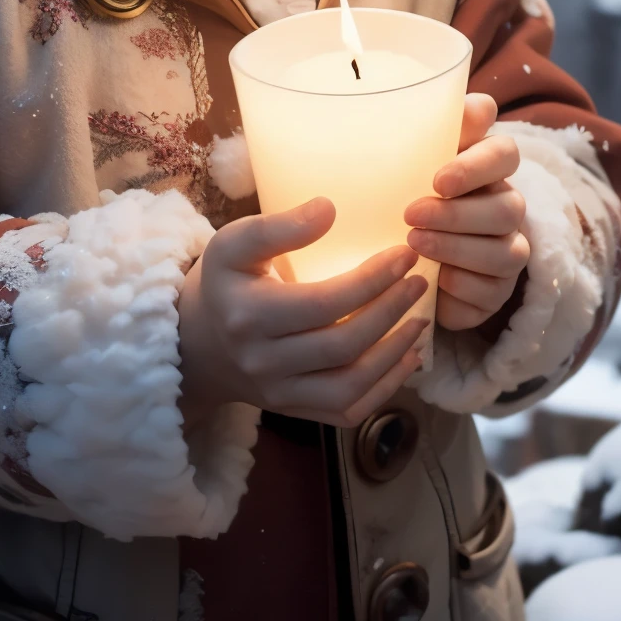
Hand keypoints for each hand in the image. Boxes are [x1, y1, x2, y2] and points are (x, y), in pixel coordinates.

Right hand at [178, 198, 427, 429]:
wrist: (199, 341)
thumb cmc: (226, 281)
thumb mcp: (236, 242)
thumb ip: (280, 226)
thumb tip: (329, 210)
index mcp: (249, 315)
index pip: (323, 303)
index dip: (371, 281)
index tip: (403, 255)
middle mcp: (263, 362)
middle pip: (342, 344)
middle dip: (390, 312)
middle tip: (419, 281)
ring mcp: (280, 394)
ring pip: (350, 386)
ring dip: (394, 353)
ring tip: (421, 319)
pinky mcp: (295, 411)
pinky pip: (348, 410)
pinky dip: (385, 387)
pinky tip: (408, 357)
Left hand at [403, 93, 529, 331]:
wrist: (400, 253)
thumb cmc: (408, 190)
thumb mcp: (412, 156)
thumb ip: (438, 126)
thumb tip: (475, 105)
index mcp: (489, 168)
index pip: (505, 153)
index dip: (477, 166)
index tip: (438, 180)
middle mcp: (507, 207)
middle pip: (508, 208)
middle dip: (458, 214)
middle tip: (411, 215)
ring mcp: (507, 251)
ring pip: (505, 253)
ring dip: (456, 249)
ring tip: (413, 243)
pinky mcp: (495, 292)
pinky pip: (492, 294)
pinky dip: (461, 287)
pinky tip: (433, 280)